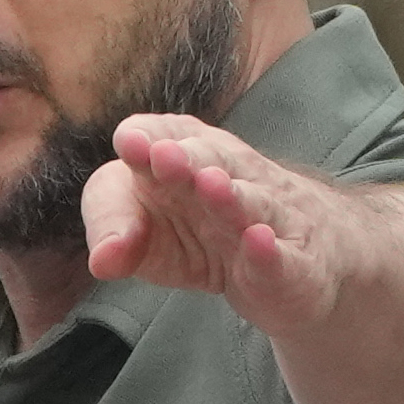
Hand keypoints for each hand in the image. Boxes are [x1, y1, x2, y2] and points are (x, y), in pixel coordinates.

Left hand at [80, 111, 372, 333]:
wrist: (303, 263)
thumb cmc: (209, 237)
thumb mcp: (150, 234)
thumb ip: (118, 233)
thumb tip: (100, 260)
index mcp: (187, 161)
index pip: (163, 137)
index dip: (148, 139)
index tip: (130, 143)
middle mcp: (230, 178)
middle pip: (208, 162)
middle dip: (185, 159)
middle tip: (162, 155)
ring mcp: (268, 219)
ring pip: (249, 201)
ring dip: (228, 194)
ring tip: (209, 184)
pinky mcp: (294, 266)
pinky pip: (281, 255)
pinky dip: (269, 250)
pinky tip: (258, 242)